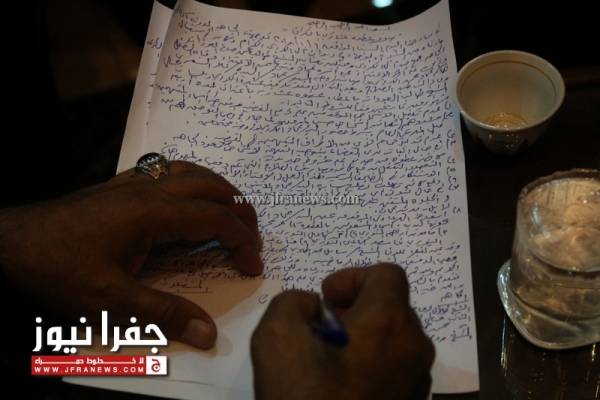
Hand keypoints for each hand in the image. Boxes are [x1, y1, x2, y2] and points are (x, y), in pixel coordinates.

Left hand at [0, 161, 261, 348]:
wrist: (13, 240)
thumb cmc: (59, 267)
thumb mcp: (109, 300)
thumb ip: (162, 315)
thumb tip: (209, 332)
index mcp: (154, 213)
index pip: (215, 218)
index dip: (242, 240)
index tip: (252, 266)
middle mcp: (151, 189)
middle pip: (212, 187)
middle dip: (240, 210)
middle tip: (252, 240)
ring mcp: (135, 181)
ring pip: (193, 171)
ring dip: (220, 190)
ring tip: (233, 214)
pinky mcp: (122, 184)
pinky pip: (172, 170)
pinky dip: (195, 181)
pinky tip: (190, 198)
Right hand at [251, 264, 433, 399]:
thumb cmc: (304, 395)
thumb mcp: (277, 334)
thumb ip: (293, 300)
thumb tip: (313, 307)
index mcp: (390, 321)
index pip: (387, 273)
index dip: (352, 276)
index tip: (326, 299)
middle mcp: (415, 347)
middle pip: (392, 306)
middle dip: (357, 308)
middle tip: (324, 327)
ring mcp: (418, 381)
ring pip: (395, 340)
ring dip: (365, 337)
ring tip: (330, 358)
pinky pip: (396, 369)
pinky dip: (373, 365)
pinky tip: (343, 385)